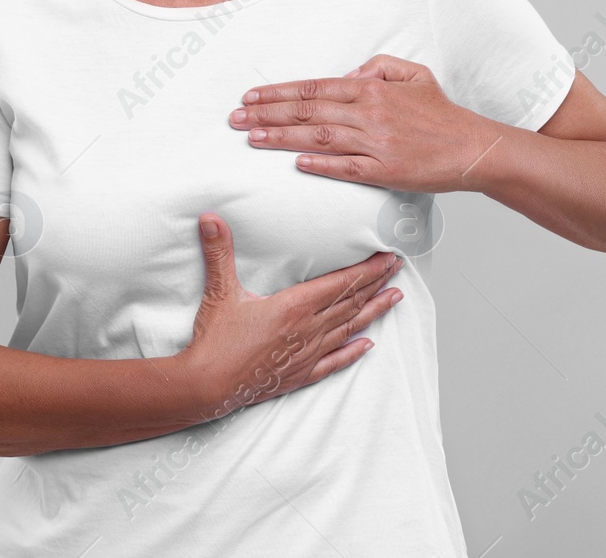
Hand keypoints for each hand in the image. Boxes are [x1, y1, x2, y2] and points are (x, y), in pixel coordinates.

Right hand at [176, 213, 403, 420]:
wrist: (207, 387)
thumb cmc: (215, 341)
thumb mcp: (219, 291)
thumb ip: (219, 252)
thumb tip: (210, 217)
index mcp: (293, 307)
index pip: (341, 284)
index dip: (367, 270)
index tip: (387, 257)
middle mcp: (307, 331)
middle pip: (351, 303)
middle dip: (377, 283)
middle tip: (398, 268)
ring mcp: (307, 355)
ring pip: (350, 329)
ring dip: (374, 312)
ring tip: (395, 298)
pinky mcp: (300, 375)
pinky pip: (335, 362)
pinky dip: (353, 352)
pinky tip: (368, 345)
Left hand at [228, 53, 502, 194]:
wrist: (472, 147)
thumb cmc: (441, 113)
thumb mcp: (414, 74)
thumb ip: (379, 66)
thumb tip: (349, 72)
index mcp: (372, 88)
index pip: (313, 88)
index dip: (278, 93)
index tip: (250, 97)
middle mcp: (369, 112)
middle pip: (307, 111)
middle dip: (267, 114)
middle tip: (235, 119)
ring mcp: (376, 142)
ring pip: (318, 137)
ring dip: (281, 137)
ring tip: (252, 138)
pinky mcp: (385, 170)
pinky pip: (346, 167)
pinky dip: (320, 165)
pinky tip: (296, 163)